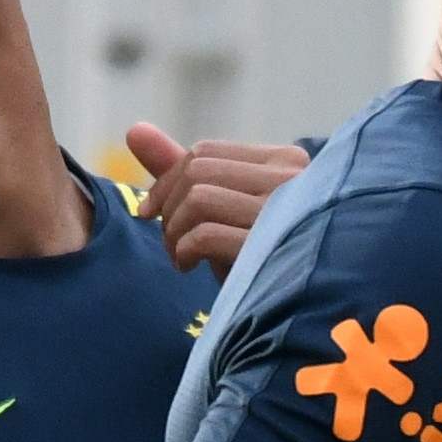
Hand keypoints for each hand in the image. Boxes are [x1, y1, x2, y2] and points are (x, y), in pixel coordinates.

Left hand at [120, 125, 308, 273]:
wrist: (306, 311)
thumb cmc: (265, 259)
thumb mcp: (224, 211)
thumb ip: (183, 171)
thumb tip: (135, 130)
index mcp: (286, 162)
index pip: (206, 151)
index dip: (166, 180)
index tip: (149, 212)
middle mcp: (291, 178)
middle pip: (197, 170)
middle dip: (168, 207)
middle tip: (170, 242)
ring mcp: (286, 211)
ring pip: (197, 197)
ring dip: (174, 231)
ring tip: (180, 258)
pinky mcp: (273, 247)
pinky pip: (205, 234)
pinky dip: (183, 250)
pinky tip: (189, 266)